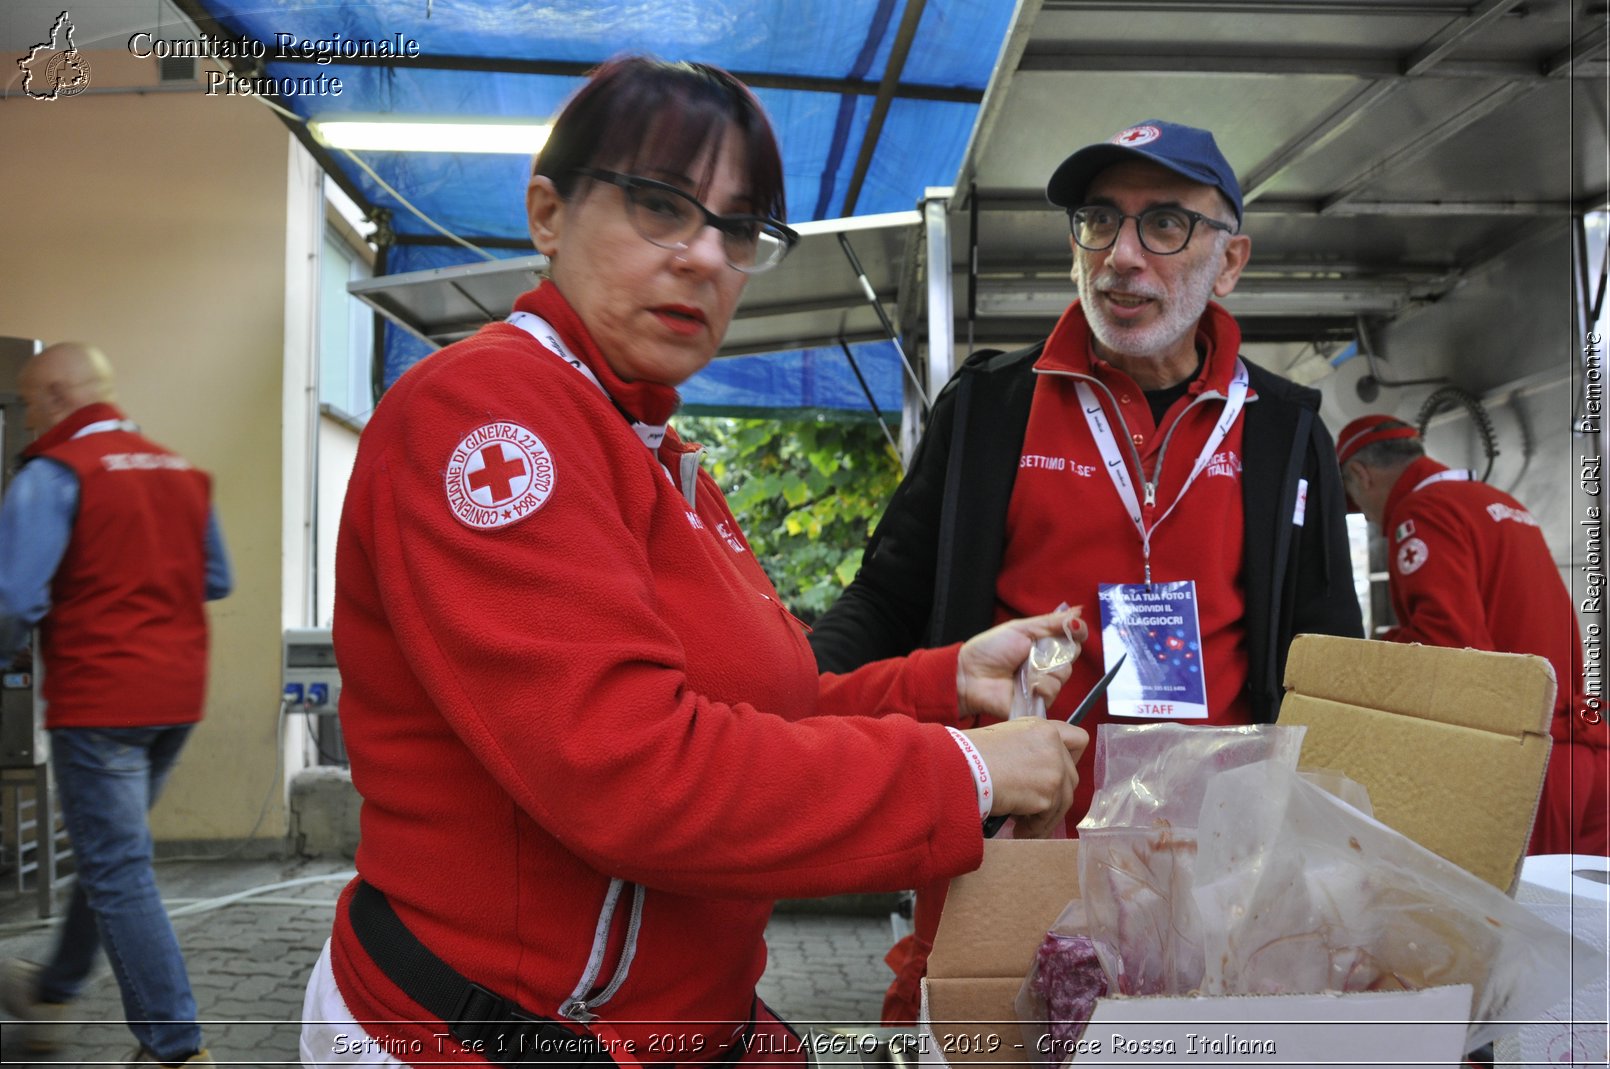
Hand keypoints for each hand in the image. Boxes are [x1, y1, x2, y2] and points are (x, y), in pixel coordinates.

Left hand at [956, 607, 1086, 722]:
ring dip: (1045, 670)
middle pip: (1070, 658)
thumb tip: (1078, 612)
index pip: (1071, 639)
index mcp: (1043, 645)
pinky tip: (1027, 685)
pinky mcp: (1038, 703)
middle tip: (1035, 652)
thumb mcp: (1021, 628)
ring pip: (1063, 676)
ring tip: (1025, 669)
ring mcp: (1042, 685)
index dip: (1076, 633)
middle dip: (1057, 652)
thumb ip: (1051, 622)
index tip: (1074, 629)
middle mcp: (1046, 665)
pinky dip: (1041, 687)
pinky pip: (1052, 694)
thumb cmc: (989, 650)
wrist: (970, 674)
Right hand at [965, 718, 1087, 837]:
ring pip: (1063, 801)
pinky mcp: (1049, 794)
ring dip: (1044, 816)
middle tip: (1032, 807)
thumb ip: (1030, 748)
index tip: (1057, 773)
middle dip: (1054, 794)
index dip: (1070, 758)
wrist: (963, 768)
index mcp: (1044, 728)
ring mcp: (1055, 770)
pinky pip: (1048, 817)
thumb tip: (1036, 771)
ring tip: (1023, 825)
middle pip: (1071, 776)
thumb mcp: (1007, 738)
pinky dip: (1035, 827)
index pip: (1079, 740)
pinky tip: (1018, 829)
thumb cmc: (972, 754)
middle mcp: (1054, 746)